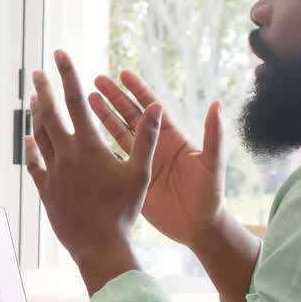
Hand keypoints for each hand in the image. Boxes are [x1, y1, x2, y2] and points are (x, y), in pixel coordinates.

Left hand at [25, 50, 160, 291]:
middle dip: (44, 89)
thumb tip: (155, 106)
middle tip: (39, 71)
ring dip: (36, 115)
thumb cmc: (123, 210)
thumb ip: (146, 137)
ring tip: (34, 98)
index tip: (59, 54)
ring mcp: (53, 172)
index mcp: (89, 146)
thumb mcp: (140, 172)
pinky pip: (34, 163)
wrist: (98, 244)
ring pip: (39, 135)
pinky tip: (28, 138)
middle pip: (50, 114)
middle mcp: (66, 155)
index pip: (76, 101)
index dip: (68, 75)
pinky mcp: (46, 189)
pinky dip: (30, 148)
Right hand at [90, 71, 227, 245]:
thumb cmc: (209, 196)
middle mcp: (155, 146)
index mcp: (173, 138)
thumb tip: (217, 105)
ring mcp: (142, 162)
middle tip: (96, 81)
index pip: (152, 108)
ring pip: (117, 133)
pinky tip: (84, 137)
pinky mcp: (133, 179)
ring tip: (86, 101)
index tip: (123, 74)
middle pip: (130, 115)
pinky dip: (99, 147)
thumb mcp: (211, 164)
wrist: (198, 227)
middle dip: (114, 97)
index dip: (137, 90)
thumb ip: (213, 136)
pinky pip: (112, 158)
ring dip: (103, 117)